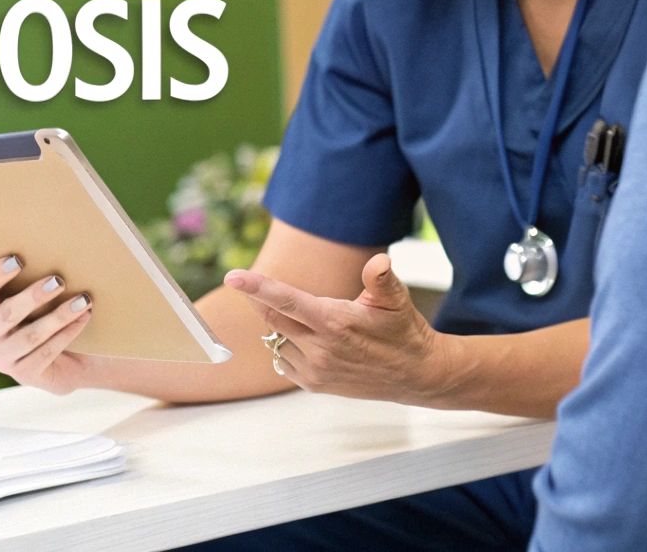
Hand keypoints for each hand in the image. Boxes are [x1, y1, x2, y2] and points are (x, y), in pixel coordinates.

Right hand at [0, 255, 94, 395]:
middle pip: (5, 315)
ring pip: (30, 336)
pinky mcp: (23, 374)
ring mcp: (1, 358)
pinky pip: (46, 353)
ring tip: (83, 300)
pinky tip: (83, 318)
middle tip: (59, 281)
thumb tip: (55, 244)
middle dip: (33, 297)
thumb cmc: (46, 309)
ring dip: (58, 316)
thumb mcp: (34, 292)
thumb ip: (31, 275)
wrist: (70, 354)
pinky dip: (67, 334)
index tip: (19, 259)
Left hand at [225, 253, 452, 402]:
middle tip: (250, 285)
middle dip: (258, 299)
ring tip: (306, 318)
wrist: (415, 375)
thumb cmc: (404, 331)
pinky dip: (287, 345)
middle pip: (272, 317)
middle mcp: (320, 348)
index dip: (257, 286)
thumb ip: (381, 279)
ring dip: (279, 324)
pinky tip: (308, 339)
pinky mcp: (313, 384)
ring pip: (277, 339)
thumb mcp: (397, 300)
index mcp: (335, 322)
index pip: (287, 300)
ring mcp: (315, 369)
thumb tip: (379, 261)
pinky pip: (284, 359)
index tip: (232, 276)